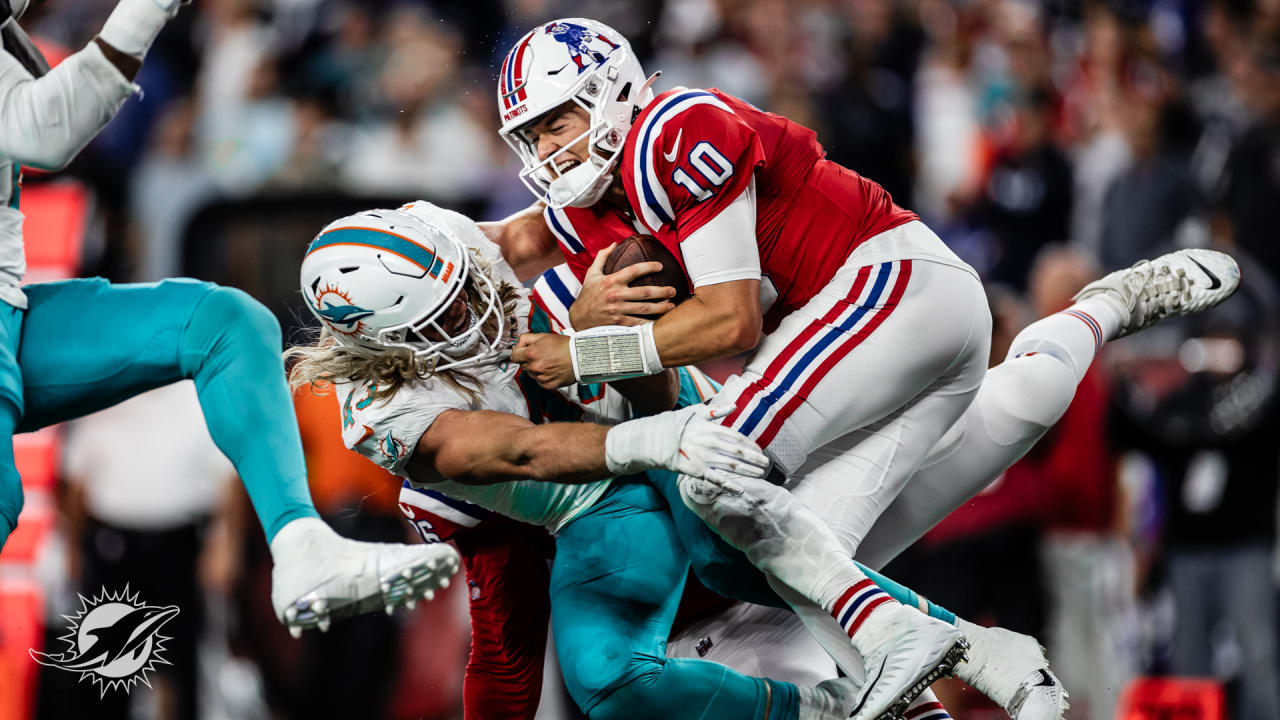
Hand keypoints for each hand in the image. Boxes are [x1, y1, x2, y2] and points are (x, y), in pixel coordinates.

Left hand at [511, 333, 574, 388]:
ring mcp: (541, 377)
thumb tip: (518, 344)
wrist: (580, 357)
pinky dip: (544, 376)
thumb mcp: (543, 336)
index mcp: (531, 354)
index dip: (518, 353)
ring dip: (537, 369)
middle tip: (541, 355)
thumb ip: (526, 339)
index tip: (522, 352)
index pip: (513, 356)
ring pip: (531, 373)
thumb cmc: (565, 346)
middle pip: (523, 365)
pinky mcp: (547, 385)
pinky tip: (552, 369)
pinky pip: (540, 381)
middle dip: (529, 360)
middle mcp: (534, 367)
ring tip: (549, 362)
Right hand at [569, 243, 676, 329]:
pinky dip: (649, 323)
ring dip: (660, 307)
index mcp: (611, 281)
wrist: (578, 317)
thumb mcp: (591, 274)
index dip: (648, 267)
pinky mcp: (618, 323)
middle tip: (673, 290)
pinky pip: (637, 323)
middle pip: (644, 292)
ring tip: (672, 305)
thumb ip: (602, 257)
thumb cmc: (587, 294)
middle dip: (662, 291)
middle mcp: (615, 295)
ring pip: (644, 309)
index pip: (633, 270)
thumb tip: (614, 243)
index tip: (660, 266)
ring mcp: (617, 310)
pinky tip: (660, 321)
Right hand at [605, 403, 770, 487]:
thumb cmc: (678, 425)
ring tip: (760, 475)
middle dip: (755, 460)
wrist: (657, 439)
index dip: (752, 446)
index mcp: (712, 429)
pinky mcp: (697, 471)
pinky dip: (730, 485)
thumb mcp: (696, 413)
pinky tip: (741, 490)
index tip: (761, 452)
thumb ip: (716, 411)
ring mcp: (704, 458)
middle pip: (739, 454)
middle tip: (767, 465)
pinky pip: (716, 479)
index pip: (738, 439)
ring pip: (731, 466)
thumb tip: (734, 406)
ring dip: (748, 471)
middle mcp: (711, 443)